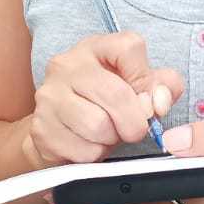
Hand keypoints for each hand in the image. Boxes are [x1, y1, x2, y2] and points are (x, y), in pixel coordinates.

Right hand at [24, 32, 183, 168]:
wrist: (61, 128)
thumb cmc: (104, 103)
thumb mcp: (138, 86)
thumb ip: (162, 87)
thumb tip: (160, 101)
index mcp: (94, 47)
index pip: (129, 47)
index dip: (146, 78)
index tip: (145, 96)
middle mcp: (66, 65)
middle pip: (116, 95)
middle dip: (134, 122)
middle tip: (132, 130)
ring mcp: (48, 96)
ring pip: (98, 126)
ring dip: (111, 139)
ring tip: (107, 134)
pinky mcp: (41, 129)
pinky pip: (82, 151)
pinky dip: (94, 155)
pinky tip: (89, 145)